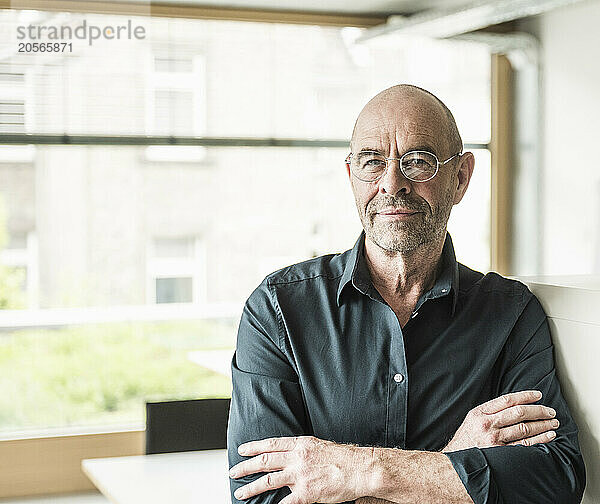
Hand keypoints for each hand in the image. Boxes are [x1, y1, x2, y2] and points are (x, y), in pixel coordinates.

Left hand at [229, 435, 373, 503]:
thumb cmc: (342, 458)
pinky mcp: (306, 493)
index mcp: (300, 444)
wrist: (359, 469)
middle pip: (264, 461)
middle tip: (233, 471)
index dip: (253, 447)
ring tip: (240, 492)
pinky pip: (285, 503)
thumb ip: (300, 450)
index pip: (270, 444)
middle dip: (245, 467)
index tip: (241, 450)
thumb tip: (286, 455)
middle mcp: (297, 458)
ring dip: (251, 487)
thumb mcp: (317, 445)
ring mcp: (300, 476)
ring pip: (268, 481)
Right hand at [442, 390, 558, 452]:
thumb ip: (490, 411)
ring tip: (553, 423)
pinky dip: (540, 440)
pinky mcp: (501, 454)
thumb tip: (515, 404)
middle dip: (538, 411)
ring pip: (525, 428)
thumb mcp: (472, 419)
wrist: (457, 462)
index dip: (525, 396)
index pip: (507, 400)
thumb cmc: (466, 439)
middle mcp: (487, 425)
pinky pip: (525, 445)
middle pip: (519, 413)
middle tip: (550, 411)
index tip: (538, 395)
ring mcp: (495, 440)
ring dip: (542, 425)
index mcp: (480, 413)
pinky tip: (548, 436)